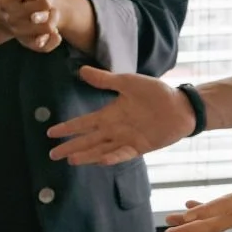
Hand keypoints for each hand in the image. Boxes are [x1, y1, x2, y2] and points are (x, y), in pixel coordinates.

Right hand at [45, 67, 194, 164]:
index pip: (83, 123)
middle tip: (53, 155)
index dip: (67, 128)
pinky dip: (113, 157)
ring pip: (101, 149)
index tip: (51, 133)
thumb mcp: (127, 82)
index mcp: (110, 114)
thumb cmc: (155, 92)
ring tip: (71, 160)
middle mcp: (114, 129)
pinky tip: (101, 161)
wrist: (181, 105)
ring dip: (87, 155)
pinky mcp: (140, 147)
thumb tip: (81, 70)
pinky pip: (123, 153)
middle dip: (70, 146)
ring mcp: (126, 139)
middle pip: (87, 140)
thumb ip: (105, 80)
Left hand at [164, 144, 231, 231]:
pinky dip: (210, 215)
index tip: (182, 218)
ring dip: (196, 224)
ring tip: (173, 223)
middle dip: (190, 230)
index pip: (221, 208)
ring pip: (219, 223)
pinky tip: (197, 207)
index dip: (201, 213)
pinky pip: (227, 217)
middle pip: (214, 225)